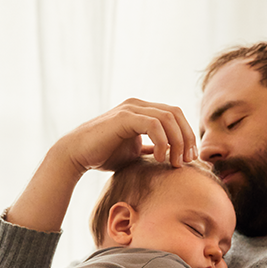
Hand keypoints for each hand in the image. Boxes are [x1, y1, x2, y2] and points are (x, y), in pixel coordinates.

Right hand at [60, 98, 197, 173]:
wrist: (77, 155)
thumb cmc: (103, 155)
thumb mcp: (135, 153)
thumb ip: (152, 149)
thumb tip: (170, 155)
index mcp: (143, 111)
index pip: (175, 116)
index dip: (187, 135)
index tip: (189, 158)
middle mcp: (138, 105)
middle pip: (176, 113)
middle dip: (187, 137)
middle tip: (188, 160)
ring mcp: (131, 109)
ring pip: (168, 118)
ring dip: (177, 142)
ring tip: (175, 163)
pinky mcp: (124, 117)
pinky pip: (153, 125)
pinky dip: (162, 142)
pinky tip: (159, 158)